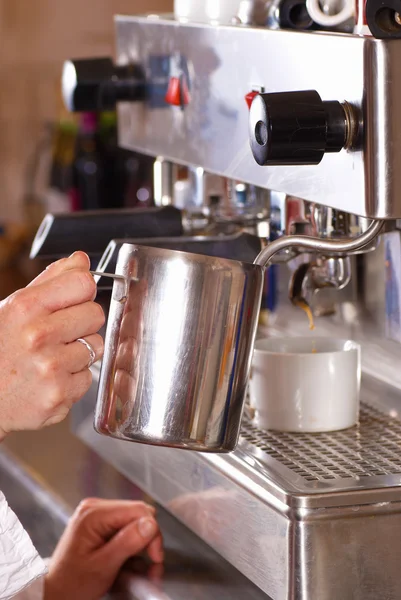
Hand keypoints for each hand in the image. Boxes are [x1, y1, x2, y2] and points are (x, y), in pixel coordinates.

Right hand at [0, 252, 103, 437]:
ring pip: (96, 345)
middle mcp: (38, 335)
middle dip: (82, 322)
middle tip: (57, 334)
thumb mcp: (12, 308)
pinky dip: (74, 379)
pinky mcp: (59, 395)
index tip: (73, 300)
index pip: (83, 283)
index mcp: (24, 307)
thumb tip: (81, 259)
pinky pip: (89, 376)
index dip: (82, 291)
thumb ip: (50, 281)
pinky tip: (49, 379)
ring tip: (50, 358)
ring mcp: (50, 367)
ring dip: (79, 352)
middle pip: (96, 313)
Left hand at [44, 498, 163, 599]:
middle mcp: (96, 508)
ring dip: (141, 544)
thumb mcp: (102, 566)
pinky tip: (126, 561)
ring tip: (136, 567)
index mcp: (94, 514)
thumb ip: (127, 543)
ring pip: (135, 521)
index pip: (138, 511)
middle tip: (150, 564)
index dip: (152, 533)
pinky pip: (126, 527)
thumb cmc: (71, 584)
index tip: (155, 557)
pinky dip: (131, 545)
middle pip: (139, 514)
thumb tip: (150, 524)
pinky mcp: (101, 523)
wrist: (55, 592)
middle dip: (148, 539)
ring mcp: (98, 514)